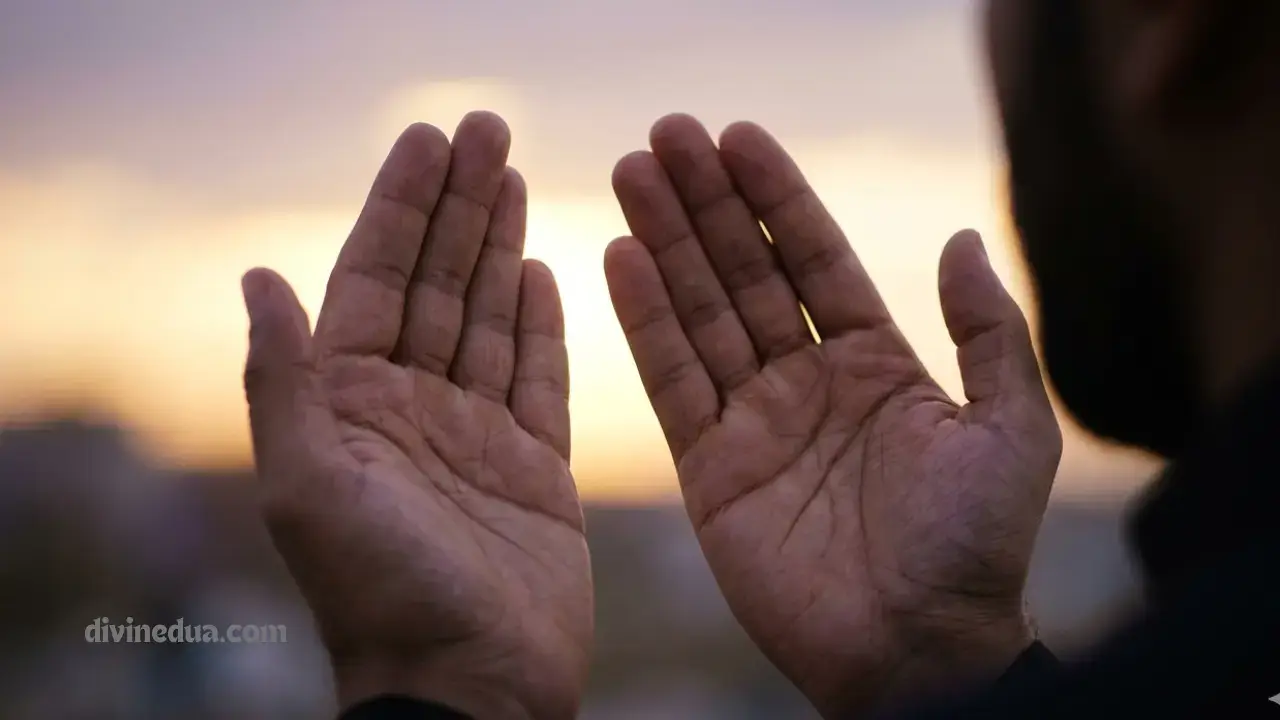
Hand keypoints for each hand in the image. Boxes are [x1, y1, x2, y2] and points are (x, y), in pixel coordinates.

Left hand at [240, 113, 591, 719]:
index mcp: (351, 405)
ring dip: (500, 246)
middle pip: (437, 284)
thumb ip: (284, 381)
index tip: (431, 137)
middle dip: (461, 205)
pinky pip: (539, 378)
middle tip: (488, 128)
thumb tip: (256, 275)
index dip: (403, 204)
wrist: (467, 689)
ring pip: (488, 318)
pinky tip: (542, 272)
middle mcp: (411, 410)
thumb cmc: (379, 596)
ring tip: (514, 175)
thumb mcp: (306, 485)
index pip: (377, 278)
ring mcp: (475, 436)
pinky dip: (541, 324)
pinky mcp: (532, 468)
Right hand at [605, 115, 1061, 717]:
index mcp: (877, 364)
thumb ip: (987, 330)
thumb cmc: (976, 546)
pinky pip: (672, 383)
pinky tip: (623, 260)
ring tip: (632, 174)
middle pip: (746, 273)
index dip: (778, 197)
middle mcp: (808, 382)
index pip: (814, 259)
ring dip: (667, 243)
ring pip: (701, 314)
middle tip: (667, 136)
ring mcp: (755, 423)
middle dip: (708, 203)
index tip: (738, 138)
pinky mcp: (711, 470)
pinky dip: (646, 322)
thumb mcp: (1009, 427)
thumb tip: (961, 238)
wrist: (918, 649)